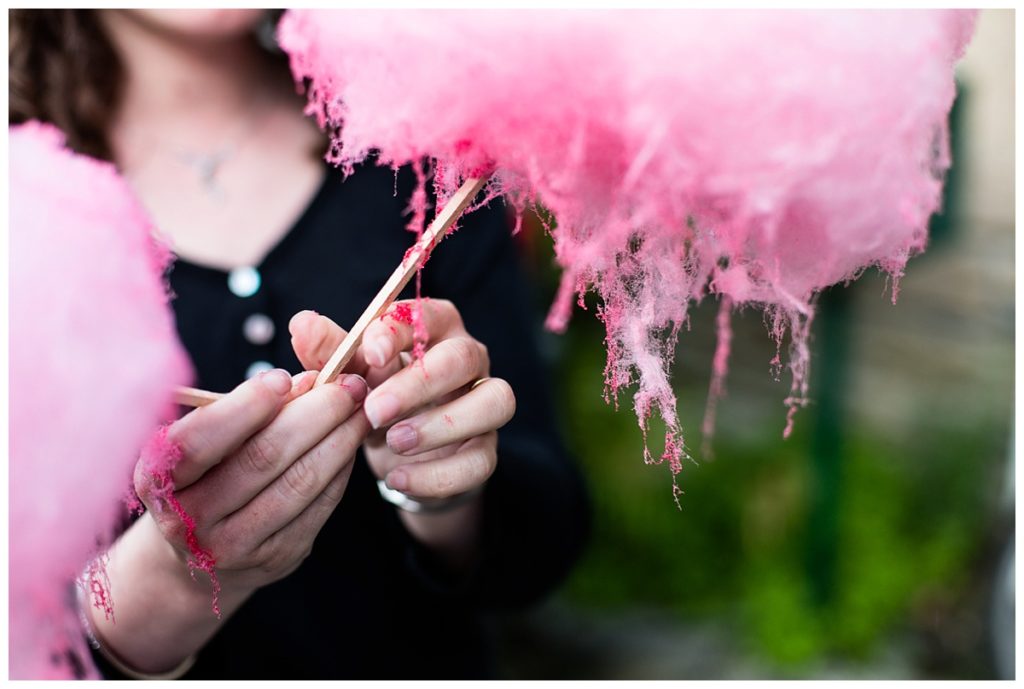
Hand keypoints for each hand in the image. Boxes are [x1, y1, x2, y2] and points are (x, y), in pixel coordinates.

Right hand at [136, 367, 369, 592]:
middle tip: (349, 385)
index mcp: (158, 478)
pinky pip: (320, 505)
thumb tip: (311, 381)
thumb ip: (250, 407)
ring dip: (340, 439)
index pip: (200, 440)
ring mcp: (233, 547)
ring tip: (361, 409)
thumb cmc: (205, 472)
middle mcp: (188, 520)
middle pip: (263, 458)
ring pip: (300, 482)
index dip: (245, 406)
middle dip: (315, 413)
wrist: (200, 549)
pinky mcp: (276, 559)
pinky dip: (342, 468)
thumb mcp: (208, 438)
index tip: (283, 378)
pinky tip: (352, 442)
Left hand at [289, 300, 515, 562]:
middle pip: (464, 357)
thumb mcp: (351, 376)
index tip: (369, 354)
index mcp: (436, 329)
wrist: (397, 455)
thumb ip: (330, 352)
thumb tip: (302, 323)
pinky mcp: (487, 450)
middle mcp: (470, 360)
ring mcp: (485, 404)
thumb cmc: (377, 397)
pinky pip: (480, 461)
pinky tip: (398, 479)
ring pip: (493, 402)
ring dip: (443, 425)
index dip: (400, 332)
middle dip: (420, 382)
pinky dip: (438, 474)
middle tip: (375, 409)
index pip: (428, 315)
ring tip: (393, 442)